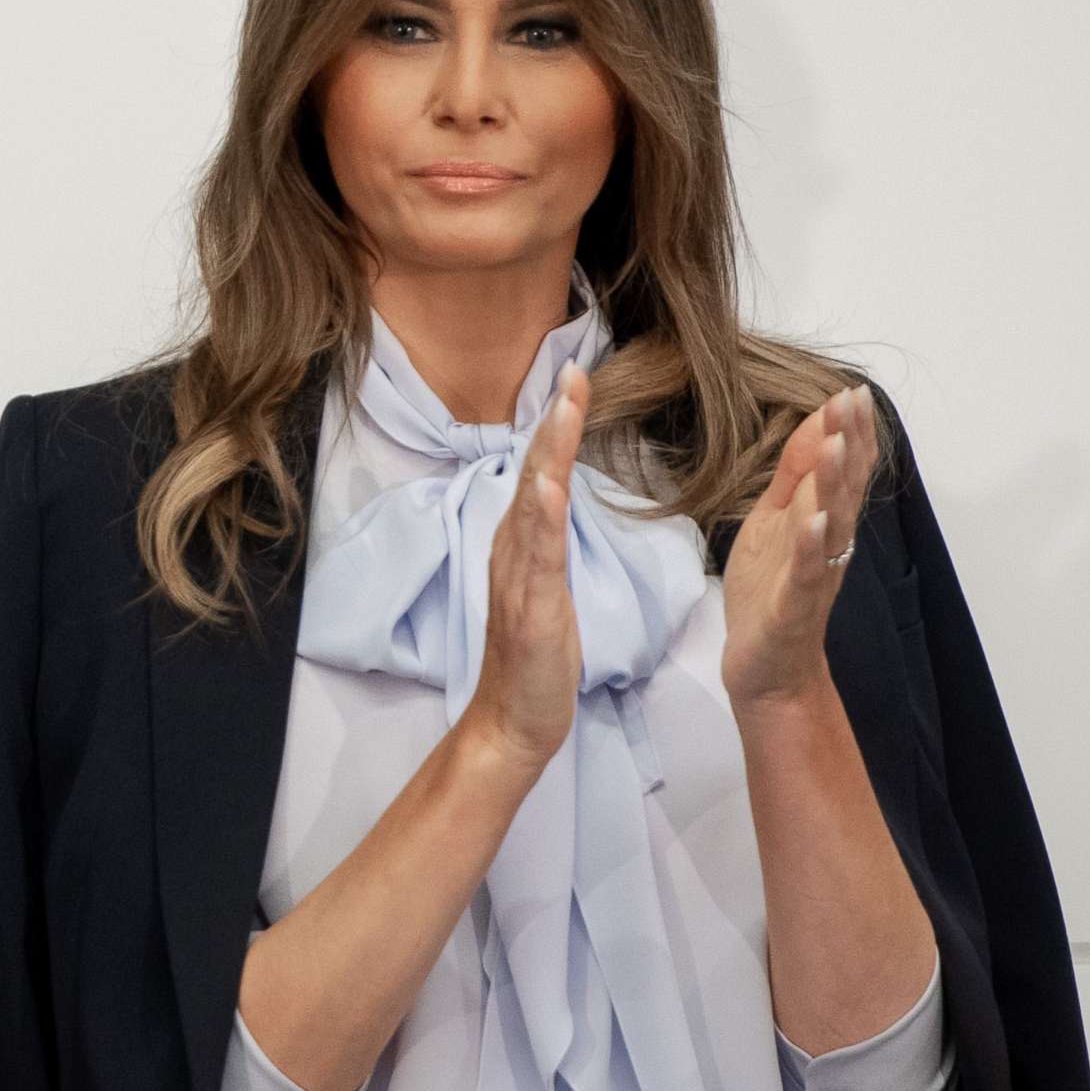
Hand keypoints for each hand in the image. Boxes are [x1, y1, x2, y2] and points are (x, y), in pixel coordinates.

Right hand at [457, 363, 586, 775]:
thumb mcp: (546, 590)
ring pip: (534, 502)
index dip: (557, 425)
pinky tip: (548, 487)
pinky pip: (536, 555)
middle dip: (554, 420)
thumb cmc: (536, 661)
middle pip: (533, 472)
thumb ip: (546, 544)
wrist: (513, 719)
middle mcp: (513, 549)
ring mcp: (518, 576)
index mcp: (523, 544)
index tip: (576, 378)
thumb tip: (551, 502)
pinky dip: (540, 517)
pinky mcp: (529, 607)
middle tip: (572, 371)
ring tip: (564, 408)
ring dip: (549, 453)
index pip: (542, 471)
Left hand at [721, 384, 877, 708]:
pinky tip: (816, 520)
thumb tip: (817, 424)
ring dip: (834, 483)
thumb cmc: (769, 593)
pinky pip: (806, 574)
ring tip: (836, 443)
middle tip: (854, 400)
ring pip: (830, 524)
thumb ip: (795, 476)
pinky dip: (811, 547)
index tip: (852, 391)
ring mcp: (814, 576)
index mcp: (822, 522)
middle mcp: (828, 545)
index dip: (849, 431)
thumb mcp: (775, 522)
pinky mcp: (793, 607)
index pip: (842, 469)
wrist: (765, 669)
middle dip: (849, 443)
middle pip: (845, 488)